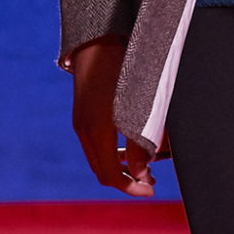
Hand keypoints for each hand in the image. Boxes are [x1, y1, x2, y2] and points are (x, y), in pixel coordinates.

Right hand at [71, 37, 154, 195]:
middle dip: (127, 181)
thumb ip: (140, 142)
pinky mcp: (82, 116)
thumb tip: (141, 173)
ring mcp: (81, 123)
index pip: (111, 175)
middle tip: (152, 181)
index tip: (151, 190)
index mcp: (97, 130)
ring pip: (98, 160)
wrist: (98, 42)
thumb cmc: (124, 70)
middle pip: (103, 171)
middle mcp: (84, 130)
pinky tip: (129, 149)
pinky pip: (95, 146)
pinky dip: (112, 154)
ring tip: (145, 167)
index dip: (132, 188)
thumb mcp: (139, 106)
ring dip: (120, 168)